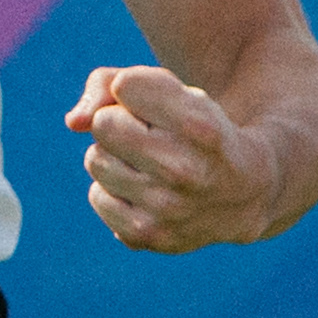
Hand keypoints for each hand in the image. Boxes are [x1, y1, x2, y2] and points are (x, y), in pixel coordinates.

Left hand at [70, 64, 280, 252]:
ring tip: (149, 164)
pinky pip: (97, 196)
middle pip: (103, 123)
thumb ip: (115, 82)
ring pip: (95, 159)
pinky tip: (146, 191)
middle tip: (149, 136)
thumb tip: (73, 122)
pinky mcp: (147, 235)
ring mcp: (165, 208)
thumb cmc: (198, 131)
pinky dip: (114, 190)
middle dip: (119, 122)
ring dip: (115, 157)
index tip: (159, 106)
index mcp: (199, 126)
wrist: (243, 194)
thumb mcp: (175, 91)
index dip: (136, 90)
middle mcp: (184, 170)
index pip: (125, 86)